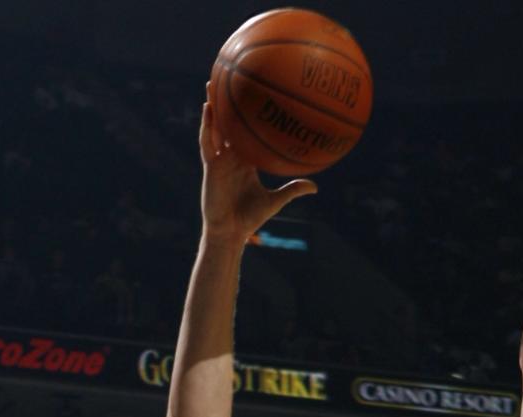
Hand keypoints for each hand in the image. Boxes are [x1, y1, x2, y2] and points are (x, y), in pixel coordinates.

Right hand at [200, 95, 316, 243]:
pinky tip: (208, 107)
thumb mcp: (276, 200)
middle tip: (233, 76)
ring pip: (214, 126)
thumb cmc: (250, 219)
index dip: (248, 115)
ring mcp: (218, 159)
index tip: (255, 95)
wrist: (231, 233)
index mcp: (245, 161)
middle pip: (229, 123)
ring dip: (213, 105)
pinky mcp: (209, 165)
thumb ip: (293, 189)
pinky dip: (207, 124)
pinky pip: (207, 141)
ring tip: (213, 81)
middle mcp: (231, 156)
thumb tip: (316, 186)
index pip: (246, 132)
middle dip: (228, 102)